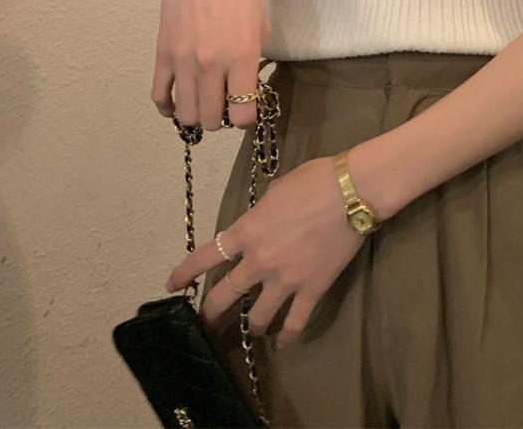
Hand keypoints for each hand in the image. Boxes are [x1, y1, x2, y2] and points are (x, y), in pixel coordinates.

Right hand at [151, 0, 270, 130]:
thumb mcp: (260, 18)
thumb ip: (255, 52)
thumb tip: (246, 78)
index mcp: (242, 55)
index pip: (243, 113)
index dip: (247, 117)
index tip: (247, 107)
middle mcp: (211, 63)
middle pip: (212, 119)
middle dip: (222, 119)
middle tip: (226, 104)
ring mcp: (183, 60)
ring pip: (186, 113)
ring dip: (197, 116)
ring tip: (204, 103)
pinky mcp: (162, 53)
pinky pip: (158, 95)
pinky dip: (167, 106)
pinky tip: (177, 102)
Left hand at [165, 154, 367, 348]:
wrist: (350, 192)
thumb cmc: (314, 180)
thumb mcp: (276, 190)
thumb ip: (262, 212)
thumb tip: (264, 220)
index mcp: (247, 231)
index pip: (206, 257)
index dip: (185, 273)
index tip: (172, 286)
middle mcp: (259, 261)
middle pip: (225, 295)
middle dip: (211, 311)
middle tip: (205, 322)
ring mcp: (284, 280)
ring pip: (257, 316)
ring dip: (252, 326)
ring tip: (253, 330)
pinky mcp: (311, 290)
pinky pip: (296, 322)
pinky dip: (288, 336)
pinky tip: (284, 342)